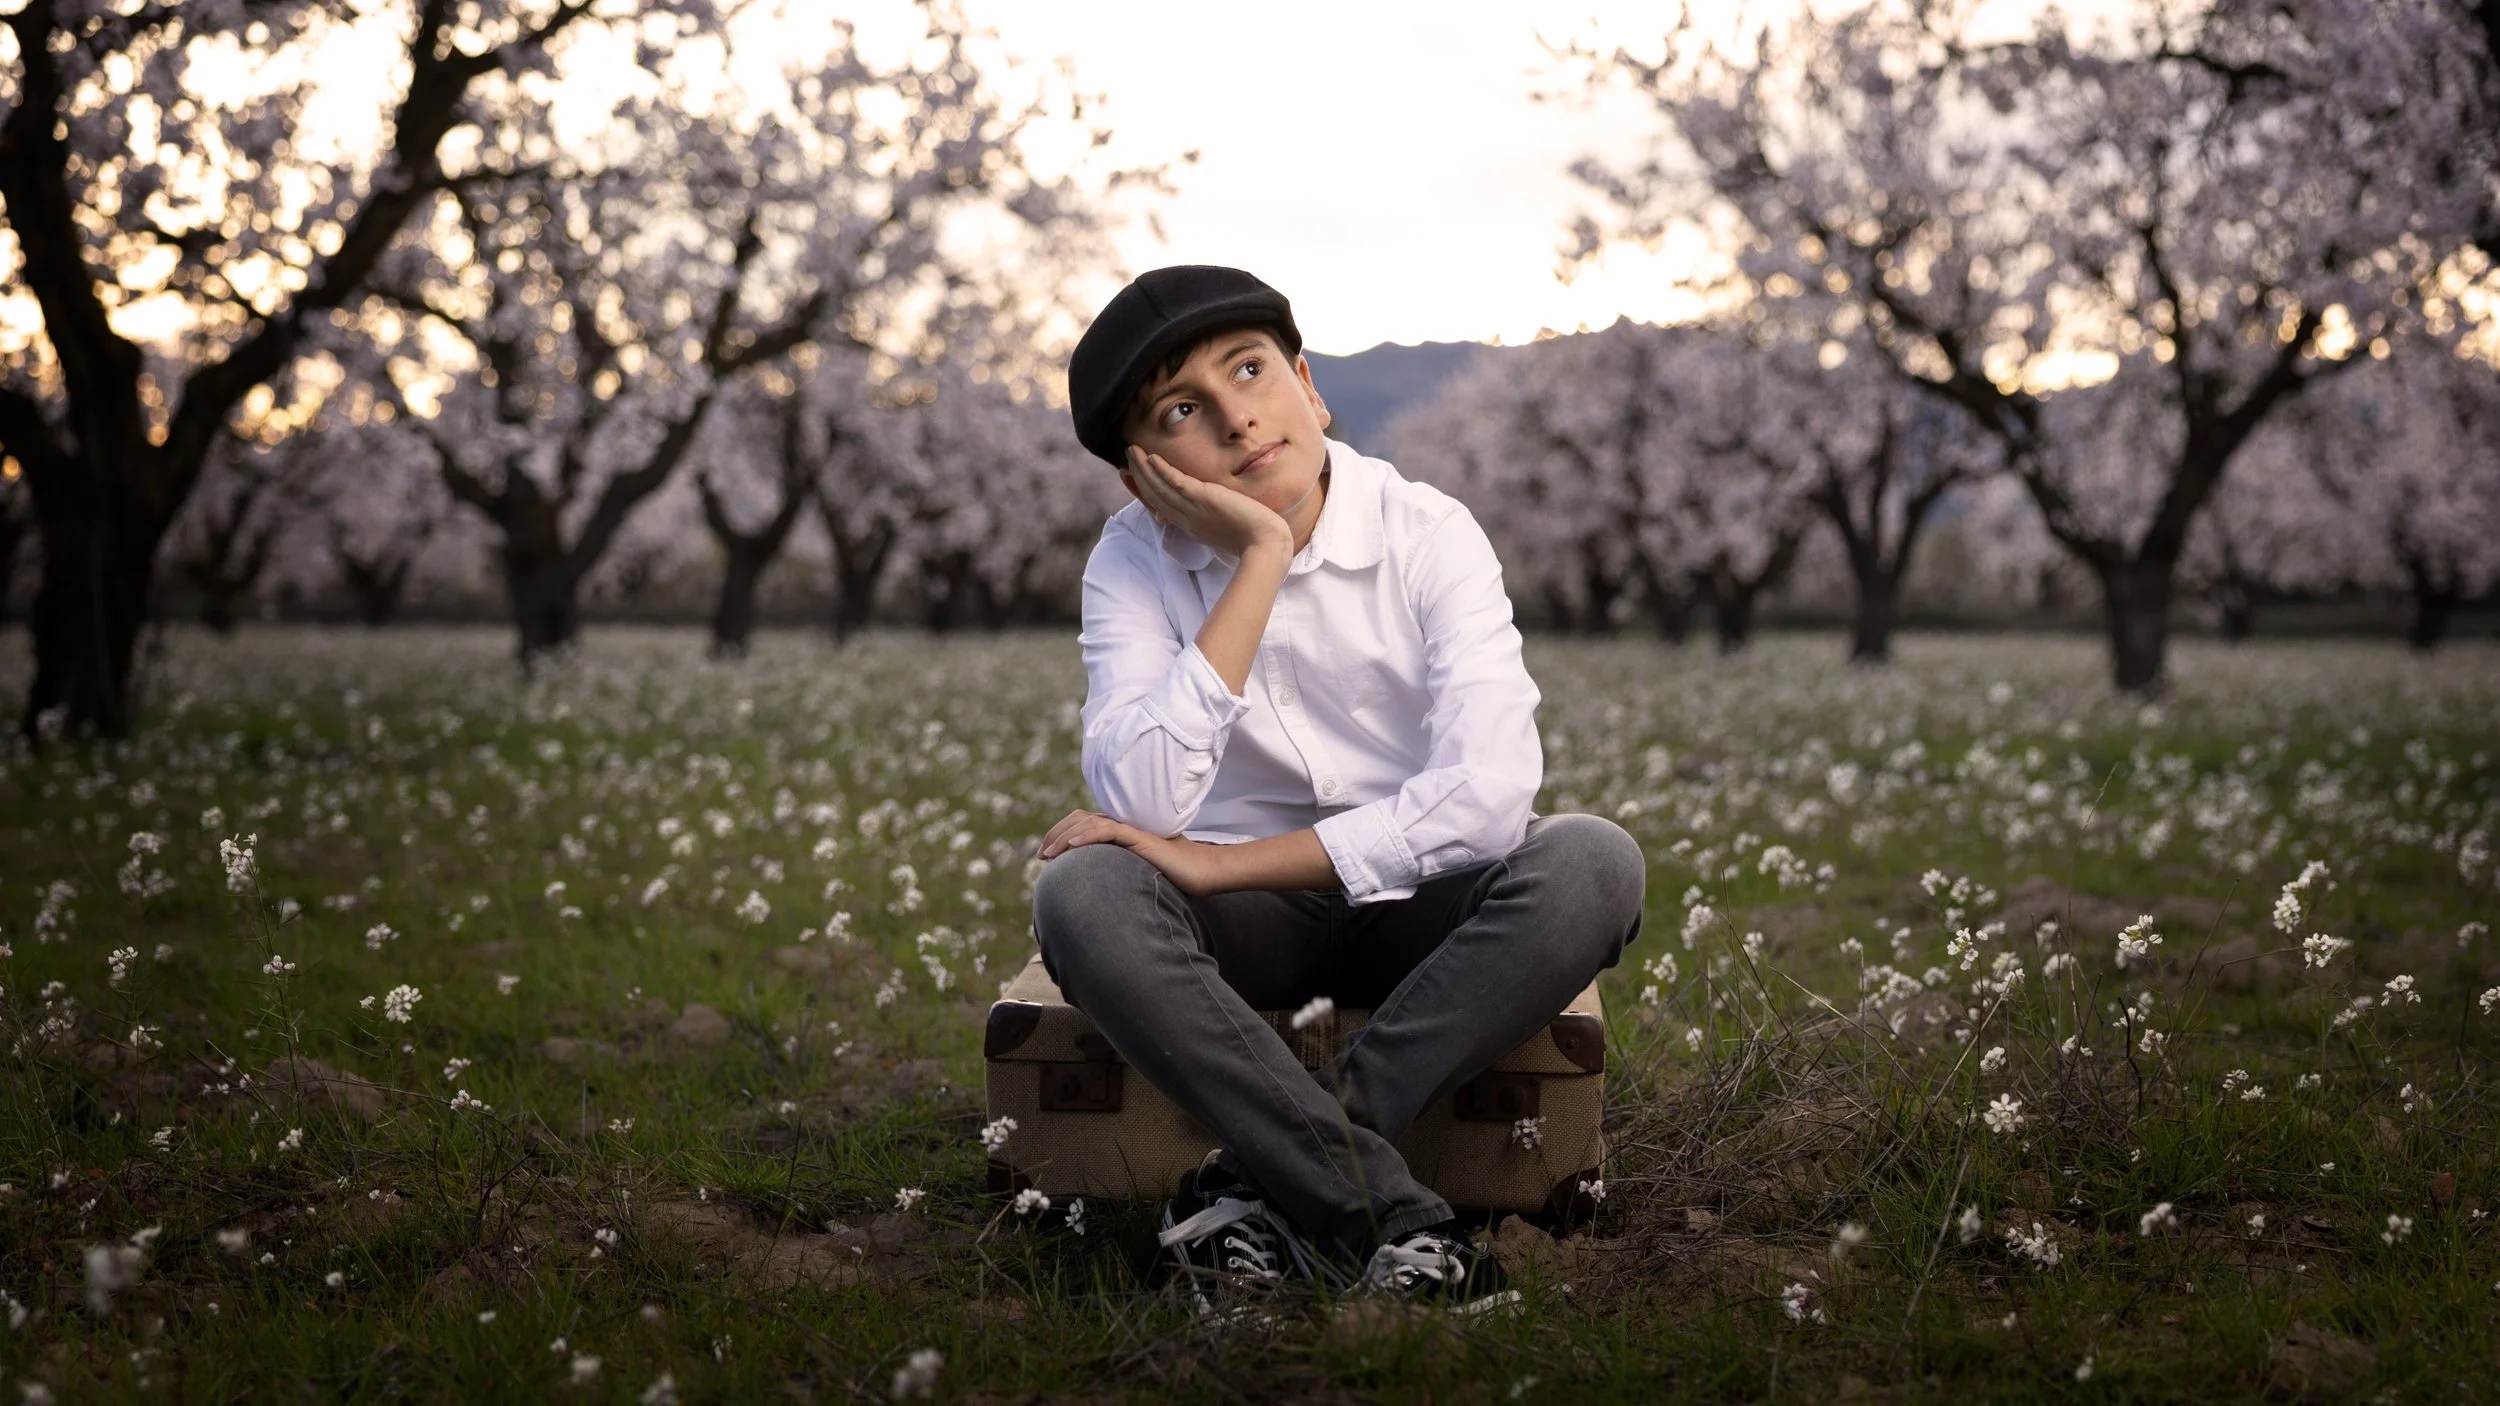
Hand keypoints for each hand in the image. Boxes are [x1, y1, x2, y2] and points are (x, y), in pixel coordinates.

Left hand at [1034, 809, 1230, 896]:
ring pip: (1089, 823)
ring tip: (1048, 854)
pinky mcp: (1140, 837)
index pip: (1083, 824)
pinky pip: (1108, 830)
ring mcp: (1132, 830)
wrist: (1205, 872)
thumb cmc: (1177, 878)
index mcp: (1121, 833)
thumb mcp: (1138, 878)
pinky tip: (1072, 846)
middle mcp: (1123, 827)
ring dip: (1064, 837)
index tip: (1045, 857)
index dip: (1060, 835)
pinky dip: (1087, 836)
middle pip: (1079, 819)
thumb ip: (1119, 877)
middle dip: (1055, 835)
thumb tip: (1097, 897)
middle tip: (1040, 856)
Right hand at [1125, 447, 1291, 559]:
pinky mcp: (1204, 499)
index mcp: (1190, 525)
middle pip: (1154, 495)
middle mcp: (1187, 518)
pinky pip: (1176, 483)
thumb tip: (1203, 512)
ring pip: (1160, 487)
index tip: (1133, 476)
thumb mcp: (1225, 528)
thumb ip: (1211, 519)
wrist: (1266, 545)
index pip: (1160, 505)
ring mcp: (1193, 510)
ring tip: (1132, 450)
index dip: (1144, 489)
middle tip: (1127, 456)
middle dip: (1138, 474)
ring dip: (1143, 468)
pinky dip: (1162, 471)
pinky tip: (1152, 458)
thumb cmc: (1254, 538)